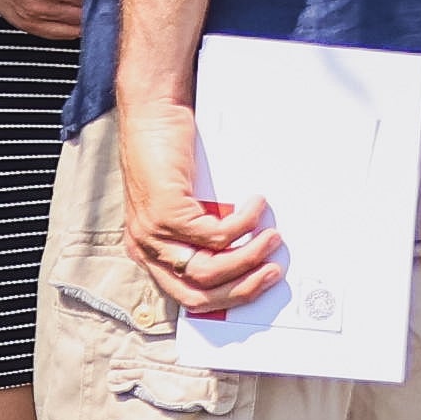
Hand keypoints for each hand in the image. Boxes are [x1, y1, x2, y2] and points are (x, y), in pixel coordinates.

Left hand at [114, 97, 284, 318]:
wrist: (152, 119)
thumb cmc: (171, 159)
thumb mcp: (188, 207)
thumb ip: (205, 235)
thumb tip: (248, 257)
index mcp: (151, 254)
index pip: (189, 298)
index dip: (228, 300)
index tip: (258, 288)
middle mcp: (147, 249)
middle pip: (199, 294)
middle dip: (244, 288)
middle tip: (273, 272)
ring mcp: (153, 234)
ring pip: (210, 269)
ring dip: (250, 257)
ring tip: (272, 238)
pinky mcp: (165, 213)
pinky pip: (216, 235)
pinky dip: (245, 224)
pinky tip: (255, 206)